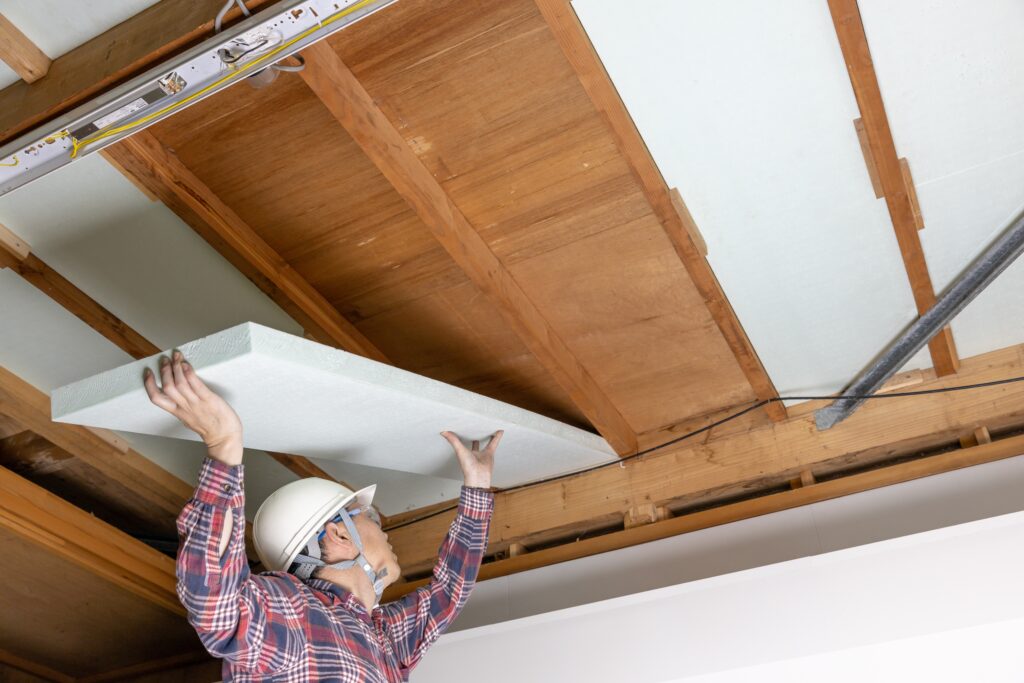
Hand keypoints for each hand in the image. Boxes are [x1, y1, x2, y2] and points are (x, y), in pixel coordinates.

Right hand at [143, 350, 242, 465]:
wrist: (224, 438)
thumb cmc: (210, 428)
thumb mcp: (189, 419)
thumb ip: (182, 408)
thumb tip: (178, 397)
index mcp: (178, 412)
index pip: (156, 399)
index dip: (149, 384)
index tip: (148, 372)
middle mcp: (184, 407)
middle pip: (167, 387)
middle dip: (164, 371)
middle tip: (164, 359)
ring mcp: (196, 403)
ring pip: (180, 384)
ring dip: (176, 368)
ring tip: (176, 357)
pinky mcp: (209, 400)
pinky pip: (196, 385)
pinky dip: (189, 373)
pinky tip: (187, 365)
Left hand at [441, 430, 501, 488]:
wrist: (479, 477)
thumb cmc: (468, 467)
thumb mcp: (460, 450)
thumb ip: (453, 440)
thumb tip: (443, 432)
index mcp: (464, 452)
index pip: (462, 441)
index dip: (461, 435)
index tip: (460, 427)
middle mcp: (472, 453)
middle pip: (474, 442)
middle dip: (474, 435)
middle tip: (475, 427)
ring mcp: (482, 454)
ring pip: (485, 442)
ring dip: (487, 436)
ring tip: (488, 428)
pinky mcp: (490, 454)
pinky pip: (494, 443)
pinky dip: (497, 437)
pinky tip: (500, 431)